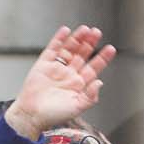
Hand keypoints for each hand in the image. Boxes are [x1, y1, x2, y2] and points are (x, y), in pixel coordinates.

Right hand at [3, 25, 115, 140]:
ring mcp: (57, 68)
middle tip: (97, 32)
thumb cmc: (54, 115)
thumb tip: (100, 82)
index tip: (111, 48)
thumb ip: (90, 96)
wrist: (32, 115)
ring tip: (85, 29)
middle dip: (90, 43)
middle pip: (82, 55)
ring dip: (77, 39)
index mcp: (79, 84)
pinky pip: (53, 49)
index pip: (94, 67)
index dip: (102, 58)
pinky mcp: (43, 64)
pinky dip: (59, 39)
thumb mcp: (77, 107)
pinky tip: (65, 30)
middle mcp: (69, 74)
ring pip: (69, 49)